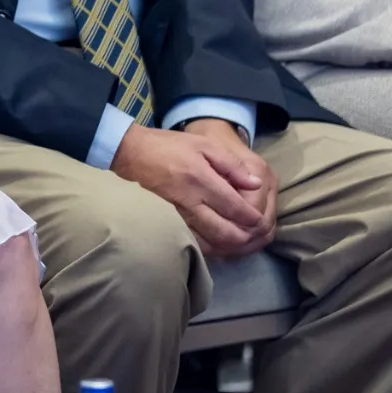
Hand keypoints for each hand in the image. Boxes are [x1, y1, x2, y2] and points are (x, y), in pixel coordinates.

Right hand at [111, 121, 276, 257]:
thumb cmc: (170, 146)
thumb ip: (231, 165)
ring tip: (243, 244)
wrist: (132, 154)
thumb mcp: (204, 145)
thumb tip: (255, 184)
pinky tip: (220, 245)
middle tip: (254, 236)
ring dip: (230, 248)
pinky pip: (195, 242)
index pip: (235, 208)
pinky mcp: (170, 221)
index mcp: (202, 180)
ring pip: (210, 243)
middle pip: (225, 232)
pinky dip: (212, 248)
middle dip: (245, 239)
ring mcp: (179, 215)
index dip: (252, 218)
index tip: (259, 219)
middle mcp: (191, 201)